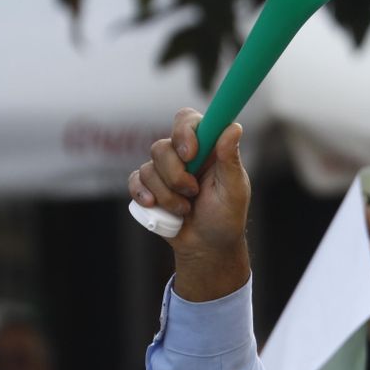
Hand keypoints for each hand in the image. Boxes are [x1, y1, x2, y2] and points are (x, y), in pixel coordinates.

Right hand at [128, 109, 251, 300]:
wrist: (207, 248)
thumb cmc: (226, 218)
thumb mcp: (234, 190)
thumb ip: (230, 159)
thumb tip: (233, 126)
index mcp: (208, 149)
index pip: (188, 121)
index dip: (184, 132)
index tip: (189, 154)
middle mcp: (184, 155)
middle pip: (163, 146)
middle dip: (175, 175)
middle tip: (193, 193)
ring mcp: (164, 171)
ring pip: (149, 168)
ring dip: (167, 195)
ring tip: (185, 210)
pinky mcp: (149, 187)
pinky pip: (135, 182)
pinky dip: (143, 195)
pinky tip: (154, 206)